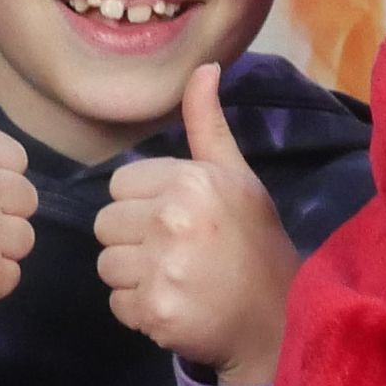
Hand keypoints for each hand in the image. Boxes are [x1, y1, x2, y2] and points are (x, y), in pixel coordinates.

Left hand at [96, 66, 300, 385]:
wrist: (279, 318)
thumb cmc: (254, 242)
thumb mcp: (236, 176)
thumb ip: (207, 124)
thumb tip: (203, 66)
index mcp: (190, 180)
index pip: (119, 186)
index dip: (144, 205)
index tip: (179, 223)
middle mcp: (173, 219)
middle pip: (106, 225)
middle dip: (134, 241)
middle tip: (176, 255)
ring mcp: (164, 268)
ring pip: (107, 265)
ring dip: (133, 277)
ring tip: (175, 280)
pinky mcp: (156, 311)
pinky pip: (117, 303)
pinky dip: (140, 310)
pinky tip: (175, 305)